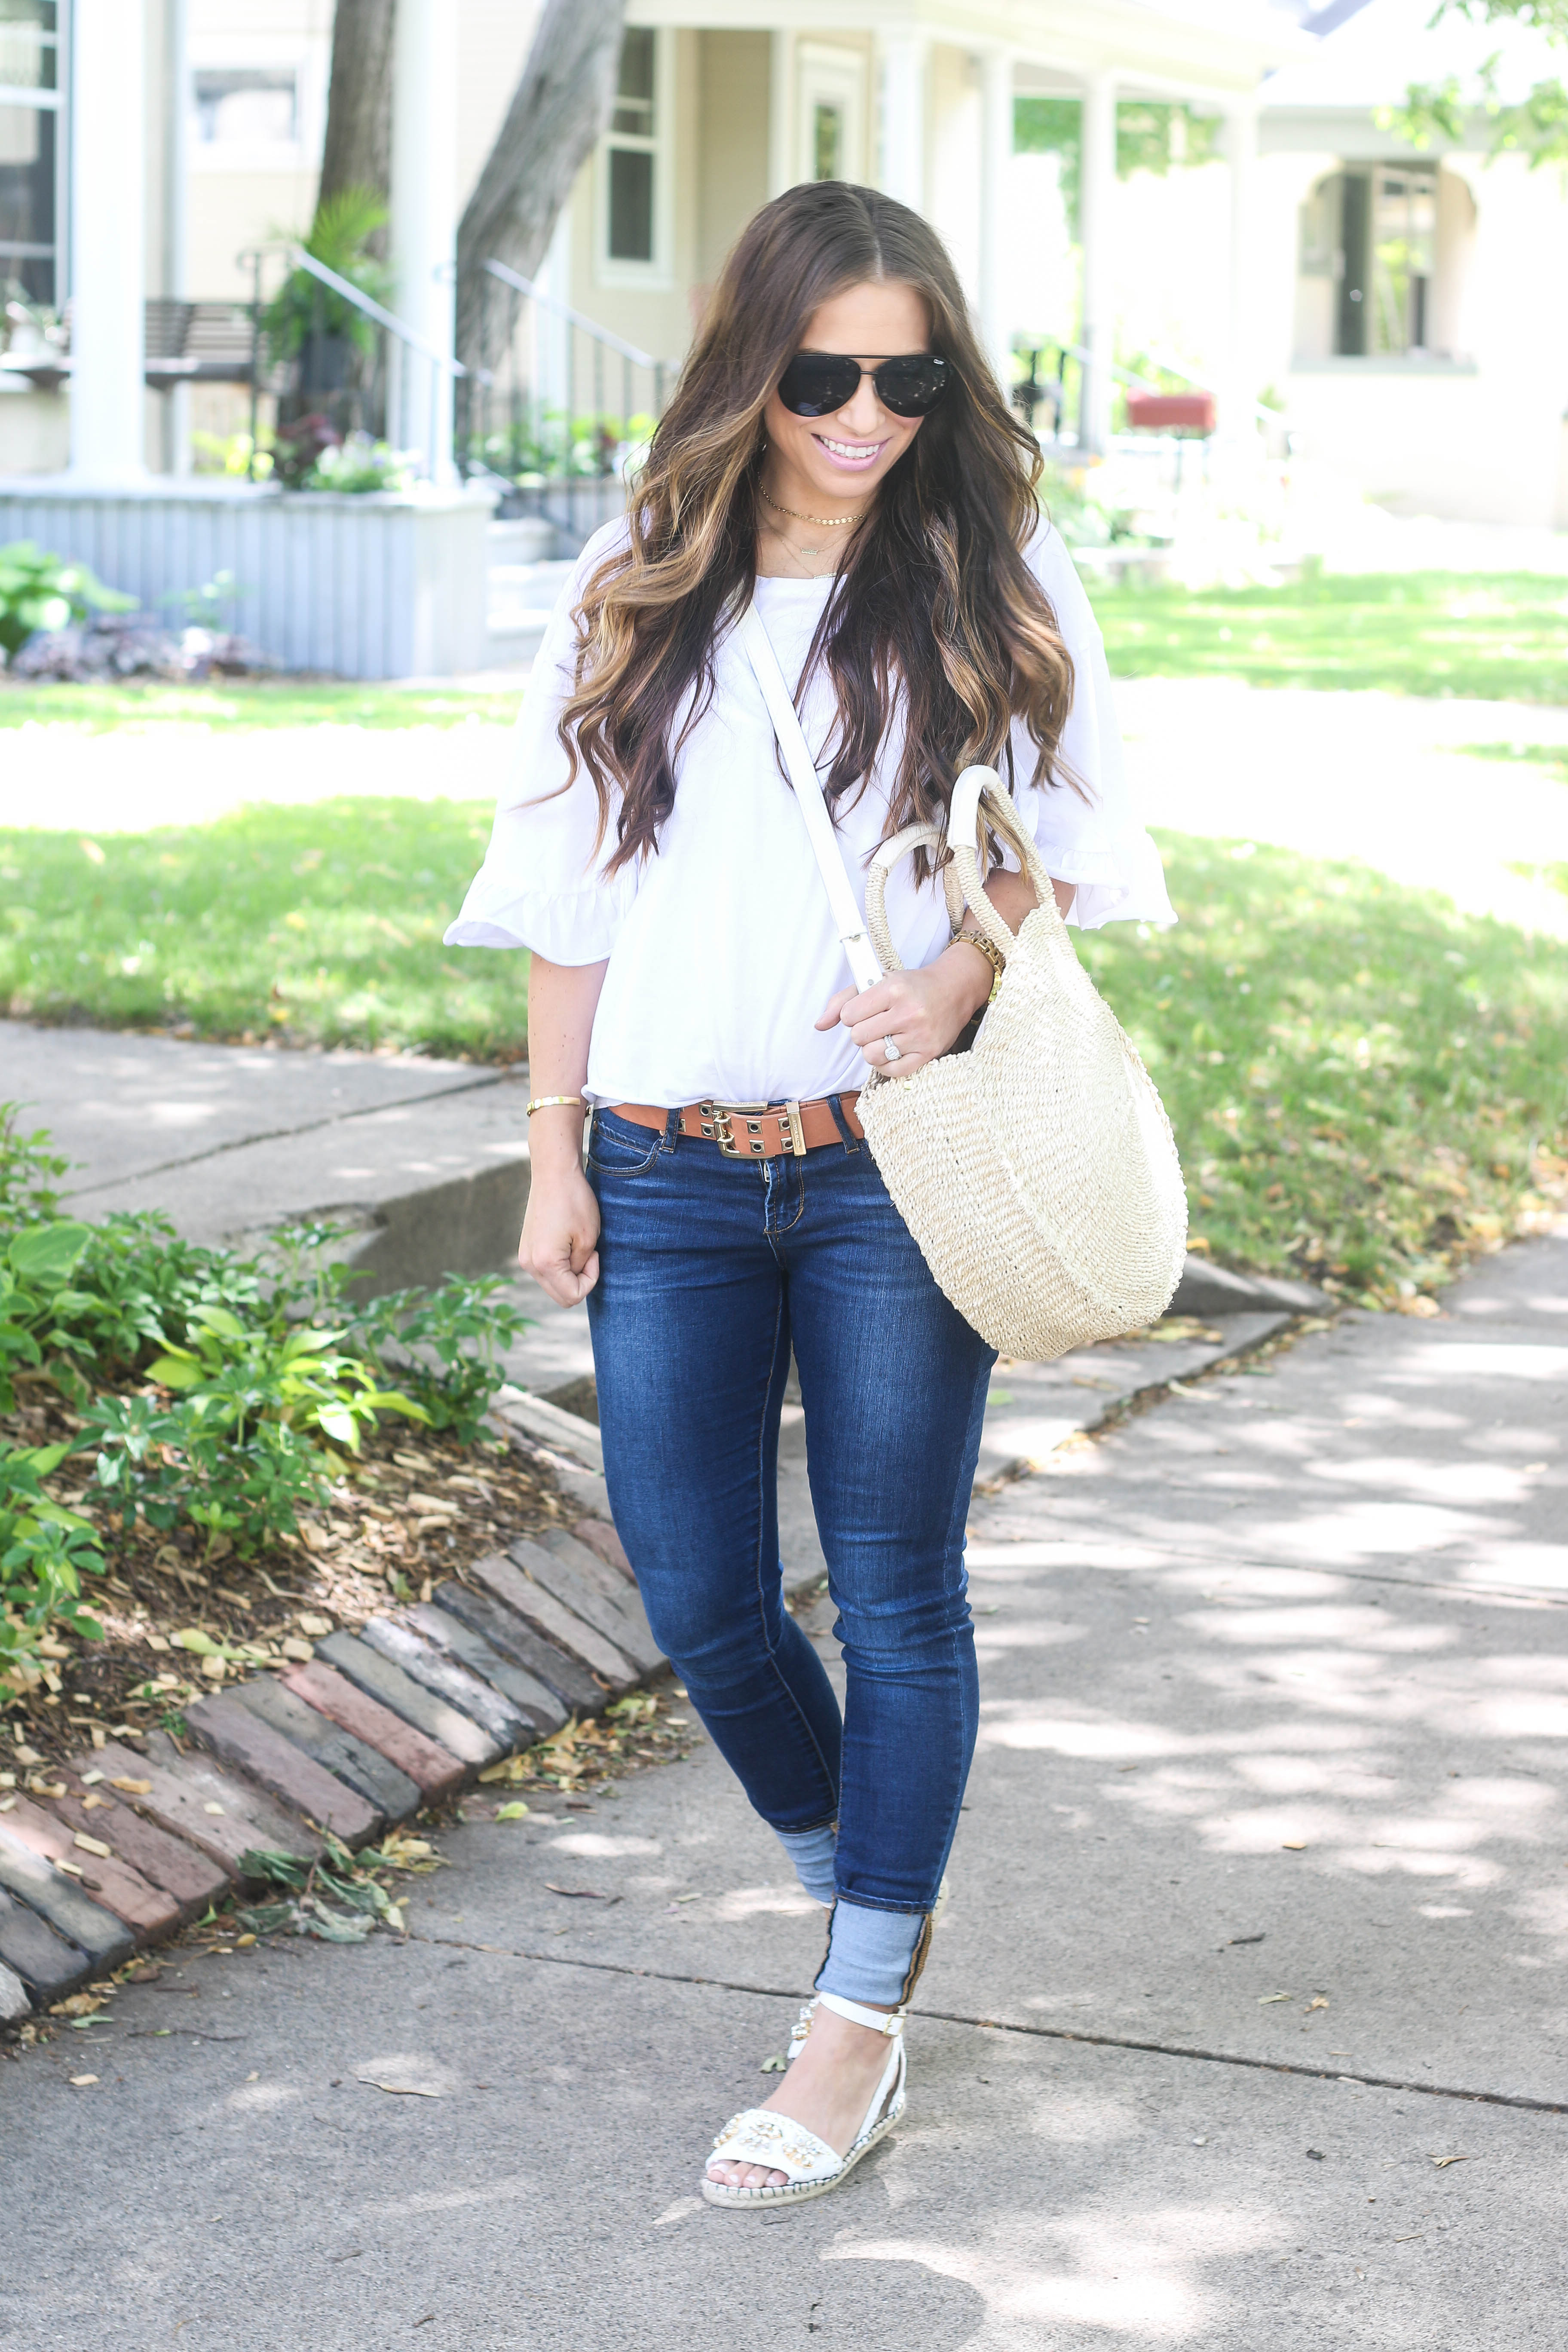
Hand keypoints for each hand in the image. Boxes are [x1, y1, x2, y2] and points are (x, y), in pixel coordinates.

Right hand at [518, 1165, 601, 1305]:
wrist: (553, 1173)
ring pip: (553, 1284)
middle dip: (580, 1281)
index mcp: (545, 1263)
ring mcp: (525, 1257)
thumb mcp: (588, 1239)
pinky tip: (567, 1243)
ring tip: (577, 1246)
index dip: (590, 1280)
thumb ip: (581, 1268)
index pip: (573, 1296)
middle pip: (561, 1296)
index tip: (594, 1255)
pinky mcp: (526, 1249)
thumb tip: (574, 1279)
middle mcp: (529, 1264)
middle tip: (589, 1254)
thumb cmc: (575, 1202)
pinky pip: (546, 1271)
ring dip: (570, 1273)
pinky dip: (560, 1265)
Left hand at [816, 943, 991, 1080]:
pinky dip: (886, 1064)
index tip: (863, 1010)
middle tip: (876, 1023)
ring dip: (873, 1048)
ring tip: (885, 1036)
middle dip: (862, 1031)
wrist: (954, 989)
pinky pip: (892, 1071)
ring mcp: (920, 1036)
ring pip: (872, 1055)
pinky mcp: (928, 1054)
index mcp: (893, 989)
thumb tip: (819, 1025)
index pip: (849, 1014)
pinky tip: (892, 1050)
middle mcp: (908, 1013)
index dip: (851, 1014)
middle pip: (858, 1037)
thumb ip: (843, 1000)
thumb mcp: (877, 981)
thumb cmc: (912, 986)